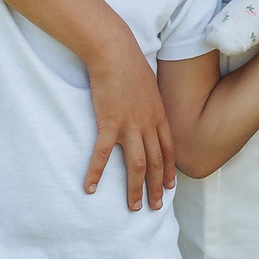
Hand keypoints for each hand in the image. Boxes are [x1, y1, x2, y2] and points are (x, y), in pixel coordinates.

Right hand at [82, 37, 176, 210]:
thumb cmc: (130, 64)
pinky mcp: (109, 122)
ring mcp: (130, 125)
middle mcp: (149, 124)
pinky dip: (96, 173)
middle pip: (156, 163)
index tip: (169, 187)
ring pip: (137, 165)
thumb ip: (151, 104)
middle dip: (157, 188)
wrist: (115, 51)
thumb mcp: (149, 86)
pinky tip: (89, 188)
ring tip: (134, 208)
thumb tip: (149, 112)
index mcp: (159, 115)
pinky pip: (103, 154)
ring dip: (136, 189)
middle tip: (155, 207)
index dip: (169, 170)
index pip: (168, 150)